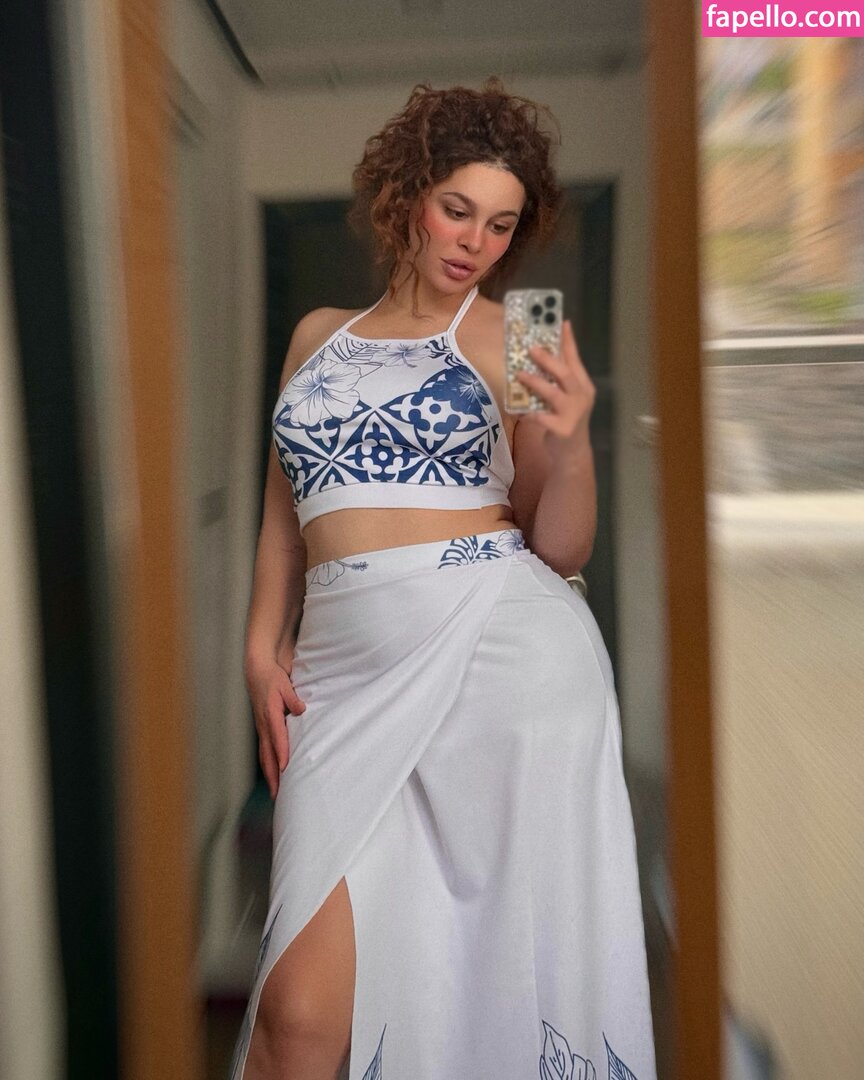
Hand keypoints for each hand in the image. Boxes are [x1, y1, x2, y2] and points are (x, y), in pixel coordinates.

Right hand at [245, 653, 305, 799]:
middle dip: (274, 775)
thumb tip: (301, 709)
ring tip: (276, 792)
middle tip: (279, 794)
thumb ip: (293, 698)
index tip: (287, 769)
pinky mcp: (262, 729)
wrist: (257, 672)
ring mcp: (261, 728)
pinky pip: (264, 751)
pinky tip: (273, 774)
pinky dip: (268, 765)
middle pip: (268, 754)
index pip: (278, 738)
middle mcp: (264, 725)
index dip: (282, 753)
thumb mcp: (285, 685)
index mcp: (271, 714)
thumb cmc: (273, 678)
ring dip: (270, 774)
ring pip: (265, 756)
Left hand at [515, 320, 595, 463]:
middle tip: (531, 348)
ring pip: (553, 393)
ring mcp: (573, 414)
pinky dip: (529, 413)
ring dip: (535, 382)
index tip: (562, 323)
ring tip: (519, 374)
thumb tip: (538, 356)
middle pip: (566, 374)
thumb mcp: (566, 398)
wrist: (572, 454)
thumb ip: (557, 381)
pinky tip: (518, 410)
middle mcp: (582, 397)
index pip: (575, 360)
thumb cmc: (565, 421)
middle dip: (548, 359)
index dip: (568, 341)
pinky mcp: (562, 430)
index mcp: (583, 386)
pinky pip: (541, 418)